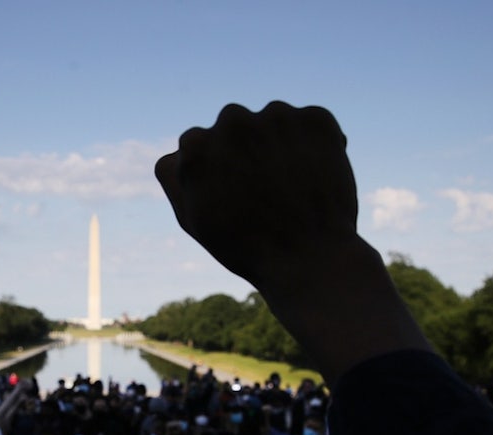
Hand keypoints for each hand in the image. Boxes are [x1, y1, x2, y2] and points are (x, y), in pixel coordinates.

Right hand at [157, 102, 430, 381]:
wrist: (309, 259)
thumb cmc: (245, 246)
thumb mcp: (193, 218)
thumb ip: (176, 177)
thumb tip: (180, 149)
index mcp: (195, 145)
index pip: (200, 145)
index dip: (217, 172)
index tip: (233, 196)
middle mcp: (232, 120)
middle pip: (236, 128)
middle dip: (247, 150)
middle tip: (265, 191)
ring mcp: (276, 116)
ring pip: (274, 123)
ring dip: (280, 145)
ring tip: (291, 189)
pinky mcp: (316, 119)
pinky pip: (311, 124)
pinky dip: (315, 144)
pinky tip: (314, 178)